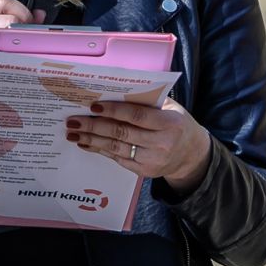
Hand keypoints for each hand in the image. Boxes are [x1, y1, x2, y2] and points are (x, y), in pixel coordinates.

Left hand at [65, 98, 212, 193]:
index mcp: (170, 124)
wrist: (191, 155)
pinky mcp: (144, 171)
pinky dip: (100, 150)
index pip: (136, 116)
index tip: (93, 106)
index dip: (114, 111)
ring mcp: (152, 160)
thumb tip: (115, 93)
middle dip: (94, 126)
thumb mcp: (172, 108)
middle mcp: (161, 144)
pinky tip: (87, 143)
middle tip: (73, 120)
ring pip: (116, 148)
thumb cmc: (178, 124)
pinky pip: (118, 159)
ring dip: (92, 139)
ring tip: (73, 132)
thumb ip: (148, 102)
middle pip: (121, 133)